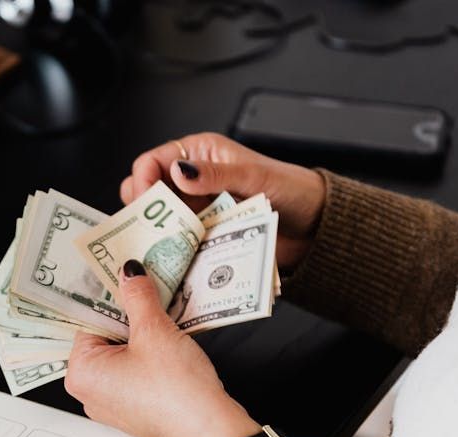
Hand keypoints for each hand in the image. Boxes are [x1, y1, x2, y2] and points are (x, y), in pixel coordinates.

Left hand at [64, 260, 260, 436]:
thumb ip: (138, 297)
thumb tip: (129, 274)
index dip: (108, 296)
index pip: (86, 320)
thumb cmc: (177, 393)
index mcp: (81, 373)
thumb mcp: (155, 332)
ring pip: (123, 352)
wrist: (211, 433)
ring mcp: (113, 402)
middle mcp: (90, 391)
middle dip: (126, 314)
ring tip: (161, 312)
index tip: (121, 274)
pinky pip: (136, 370)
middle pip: (104, 336)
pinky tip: (169, 339)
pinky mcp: (136, 407)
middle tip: (145, 288)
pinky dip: (150, 353)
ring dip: (142, 332)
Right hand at [120, 132, 325, 269]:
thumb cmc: (291, 189)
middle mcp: (194, 181)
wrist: (315, 225)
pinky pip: (179, 243)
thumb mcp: (253, 177)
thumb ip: (215, 173)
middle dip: (143, 211)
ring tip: (158, 248)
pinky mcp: (204, 236)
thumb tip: (179, 170)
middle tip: (145, 229)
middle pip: (150, 193)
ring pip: (161, 221)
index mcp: (201, 154)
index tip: (142, 204)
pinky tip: (172, 261)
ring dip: (157, 234)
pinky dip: (172, 252)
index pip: (153, 162)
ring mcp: (198, 210)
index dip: (142, 181)